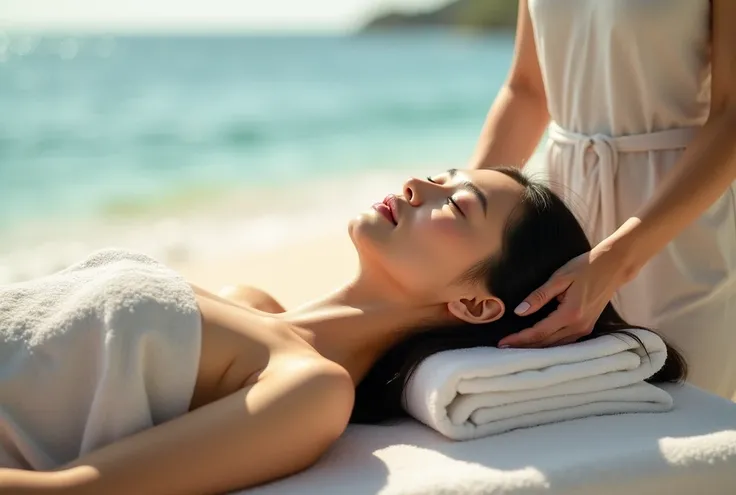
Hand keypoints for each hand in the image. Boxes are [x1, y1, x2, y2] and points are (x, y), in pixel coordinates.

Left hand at [498, 243, 634, 347]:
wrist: (613, 267)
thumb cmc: (585, 267)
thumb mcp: (559, 278)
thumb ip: (539, 296)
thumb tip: (519, 311)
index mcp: (570, 314)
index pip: (539, 332)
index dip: (520, 339)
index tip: (503, 342)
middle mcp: (579, 326)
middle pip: (546, 343)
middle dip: (524, 346)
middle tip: (503, 348)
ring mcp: (585, 329)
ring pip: (556, 345)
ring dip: (536, 348)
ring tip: (516, 348)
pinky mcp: (587, 327)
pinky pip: (564, 342)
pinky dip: (549, 344)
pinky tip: (537, 343)